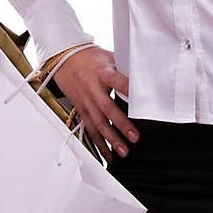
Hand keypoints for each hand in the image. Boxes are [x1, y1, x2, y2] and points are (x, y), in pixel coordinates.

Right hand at [52, 46, 138, 164]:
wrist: (65, 59)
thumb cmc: (90, 58)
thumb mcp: (109, 57)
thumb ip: (125, 69)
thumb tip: (147, 77)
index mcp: (102, 73)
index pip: (117, 81)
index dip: (128, 90)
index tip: (141, 100)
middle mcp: (93, 89)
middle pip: (107, 108)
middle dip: (121, 124)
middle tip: (134, 137)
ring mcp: (86, 101)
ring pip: (98, 123)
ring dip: (111, 140)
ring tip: (123, 151)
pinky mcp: (81, 110)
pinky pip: (90, 130)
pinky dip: (99, 144)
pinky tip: (108, 154)